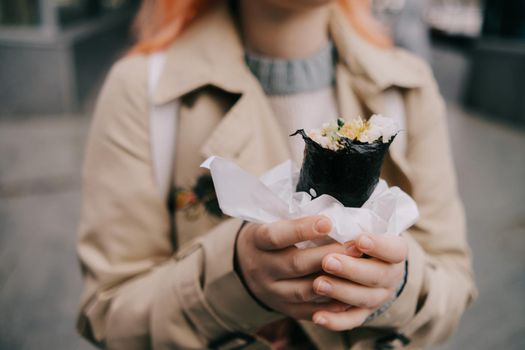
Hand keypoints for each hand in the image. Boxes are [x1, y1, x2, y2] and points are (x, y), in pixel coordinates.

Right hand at [235, 216, 349, 319]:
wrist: (247, 265)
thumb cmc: (270, 236)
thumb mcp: (271, 221)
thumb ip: (294, 219)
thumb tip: (333, 215)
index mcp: (256, 242)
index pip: (276, 236)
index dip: (301, 230)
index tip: (328, 222)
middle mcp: (261, 269)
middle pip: (295, 264)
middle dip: (328, 255)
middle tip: (355, 246)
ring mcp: (271, 293)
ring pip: (304, 290)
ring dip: (333, 281)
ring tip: (358, 270)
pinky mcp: (284, 309)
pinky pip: (309, 311)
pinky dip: (331, 305)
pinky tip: (351, 295)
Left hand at [312, 234, 407, 330]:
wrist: (362, 260)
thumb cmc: (354, 236)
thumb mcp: (357, 227)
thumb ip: (348, 226)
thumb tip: (327, 220)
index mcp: (394, 252)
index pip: (395, 250)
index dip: (379, 246)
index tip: (359, 240)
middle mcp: (390, 276)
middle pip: (377, 276)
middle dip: (351, 269)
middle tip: (328, 261)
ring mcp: (378, 297)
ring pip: (364, 299)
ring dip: (341, 292)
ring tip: (318, 284)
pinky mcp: (362, 313)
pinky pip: (351, 320)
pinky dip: (335, 321)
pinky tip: (317, 317)